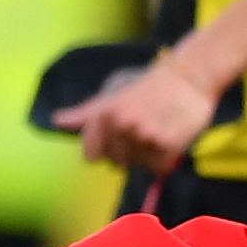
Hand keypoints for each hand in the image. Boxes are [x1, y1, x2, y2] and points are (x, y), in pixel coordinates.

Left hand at [55, 55, 215, 174]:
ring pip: (136, 166)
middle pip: (115, 163)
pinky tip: (168, 138)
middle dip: (125, 151)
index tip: (115, 136)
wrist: (190, 78)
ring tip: (155, 131)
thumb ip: (85, 113)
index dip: (102, 149)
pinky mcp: (169, 147)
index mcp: (106, 114)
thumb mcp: (112, 94)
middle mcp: (123, 127)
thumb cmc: (147, 86)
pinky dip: (162, 159)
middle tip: (141, 129)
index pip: (91, 156)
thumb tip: (57, 121)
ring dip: (144, 155)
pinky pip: (157, 167)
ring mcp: (147, 138)